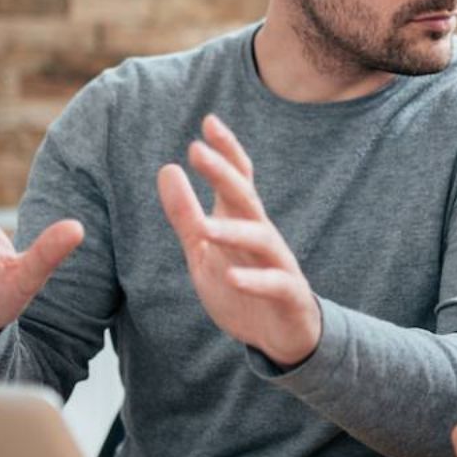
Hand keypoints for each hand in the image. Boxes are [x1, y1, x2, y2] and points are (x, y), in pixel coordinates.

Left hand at [158, 113, 320, 367]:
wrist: (282, 334)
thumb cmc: (241, 286)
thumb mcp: (203, 251)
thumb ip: (185, 214)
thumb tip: (167, 168)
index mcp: (242, 220)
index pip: (238, 177)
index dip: (226, 150)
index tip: (208, 122)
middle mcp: (262, 234)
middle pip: (246, 197)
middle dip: (224, 173)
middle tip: (197, 151)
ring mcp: (278, 263)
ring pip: (261, 238)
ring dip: (233, 230)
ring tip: (205, 228)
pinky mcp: (288, 295)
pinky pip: (274, 284)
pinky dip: (255, 280)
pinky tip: (234, 278)